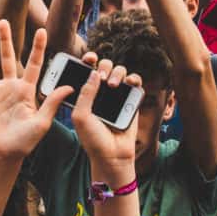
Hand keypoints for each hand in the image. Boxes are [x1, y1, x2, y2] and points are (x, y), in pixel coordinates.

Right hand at [0, 21, 69, 159]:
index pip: (33, 64)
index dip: (37, 47)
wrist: (4, 154)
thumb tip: (69, 86)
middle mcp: (10, 87)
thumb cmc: (25, 142)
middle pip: (8, 57)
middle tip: (3, 21)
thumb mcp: (42, 123)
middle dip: (6, 39)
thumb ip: (52, 103)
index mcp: (27, 90)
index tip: (41, 30)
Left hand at [71, 61, 142, 175]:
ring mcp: (118, 94)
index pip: (87, 70)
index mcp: (86, 93)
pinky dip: (134, 78)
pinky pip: (136, 82)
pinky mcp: (132, 99)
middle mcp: (102, 91)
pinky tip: (129, 82)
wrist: (112, 155)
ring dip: (117, 72)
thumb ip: (85, 93)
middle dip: (103, 66)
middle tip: (102, 78)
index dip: (88, 60)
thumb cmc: (92, 138)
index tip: (87, 59)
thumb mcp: (80, 116)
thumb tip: (94, 72)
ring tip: (113, 85)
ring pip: (120, 70)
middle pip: (105, 66)